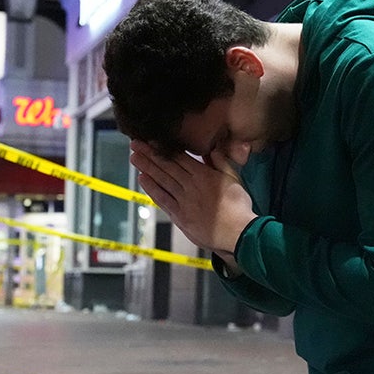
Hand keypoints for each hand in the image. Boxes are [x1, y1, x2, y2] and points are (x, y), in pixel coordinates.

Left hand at [130, 141, 257, 255]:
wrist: (238, 232)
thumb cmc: (239, 207)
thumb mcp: (234, 178)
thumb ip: (221, 162)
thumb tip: (211, 148)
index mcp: (204, 175)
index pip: (179, 158)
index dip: (164, 148)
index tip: (151, 140)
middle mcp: (190, 185)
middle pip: (167, 166)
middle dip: (149, 154)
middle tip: (135, 144)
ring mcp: (183, 201)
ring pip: (162, 180)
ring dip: (146, 168)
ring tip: (134, 158)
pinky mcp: (180, 216)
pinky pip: (162, 199)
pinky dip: (151, 189)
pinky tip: (142, 180)